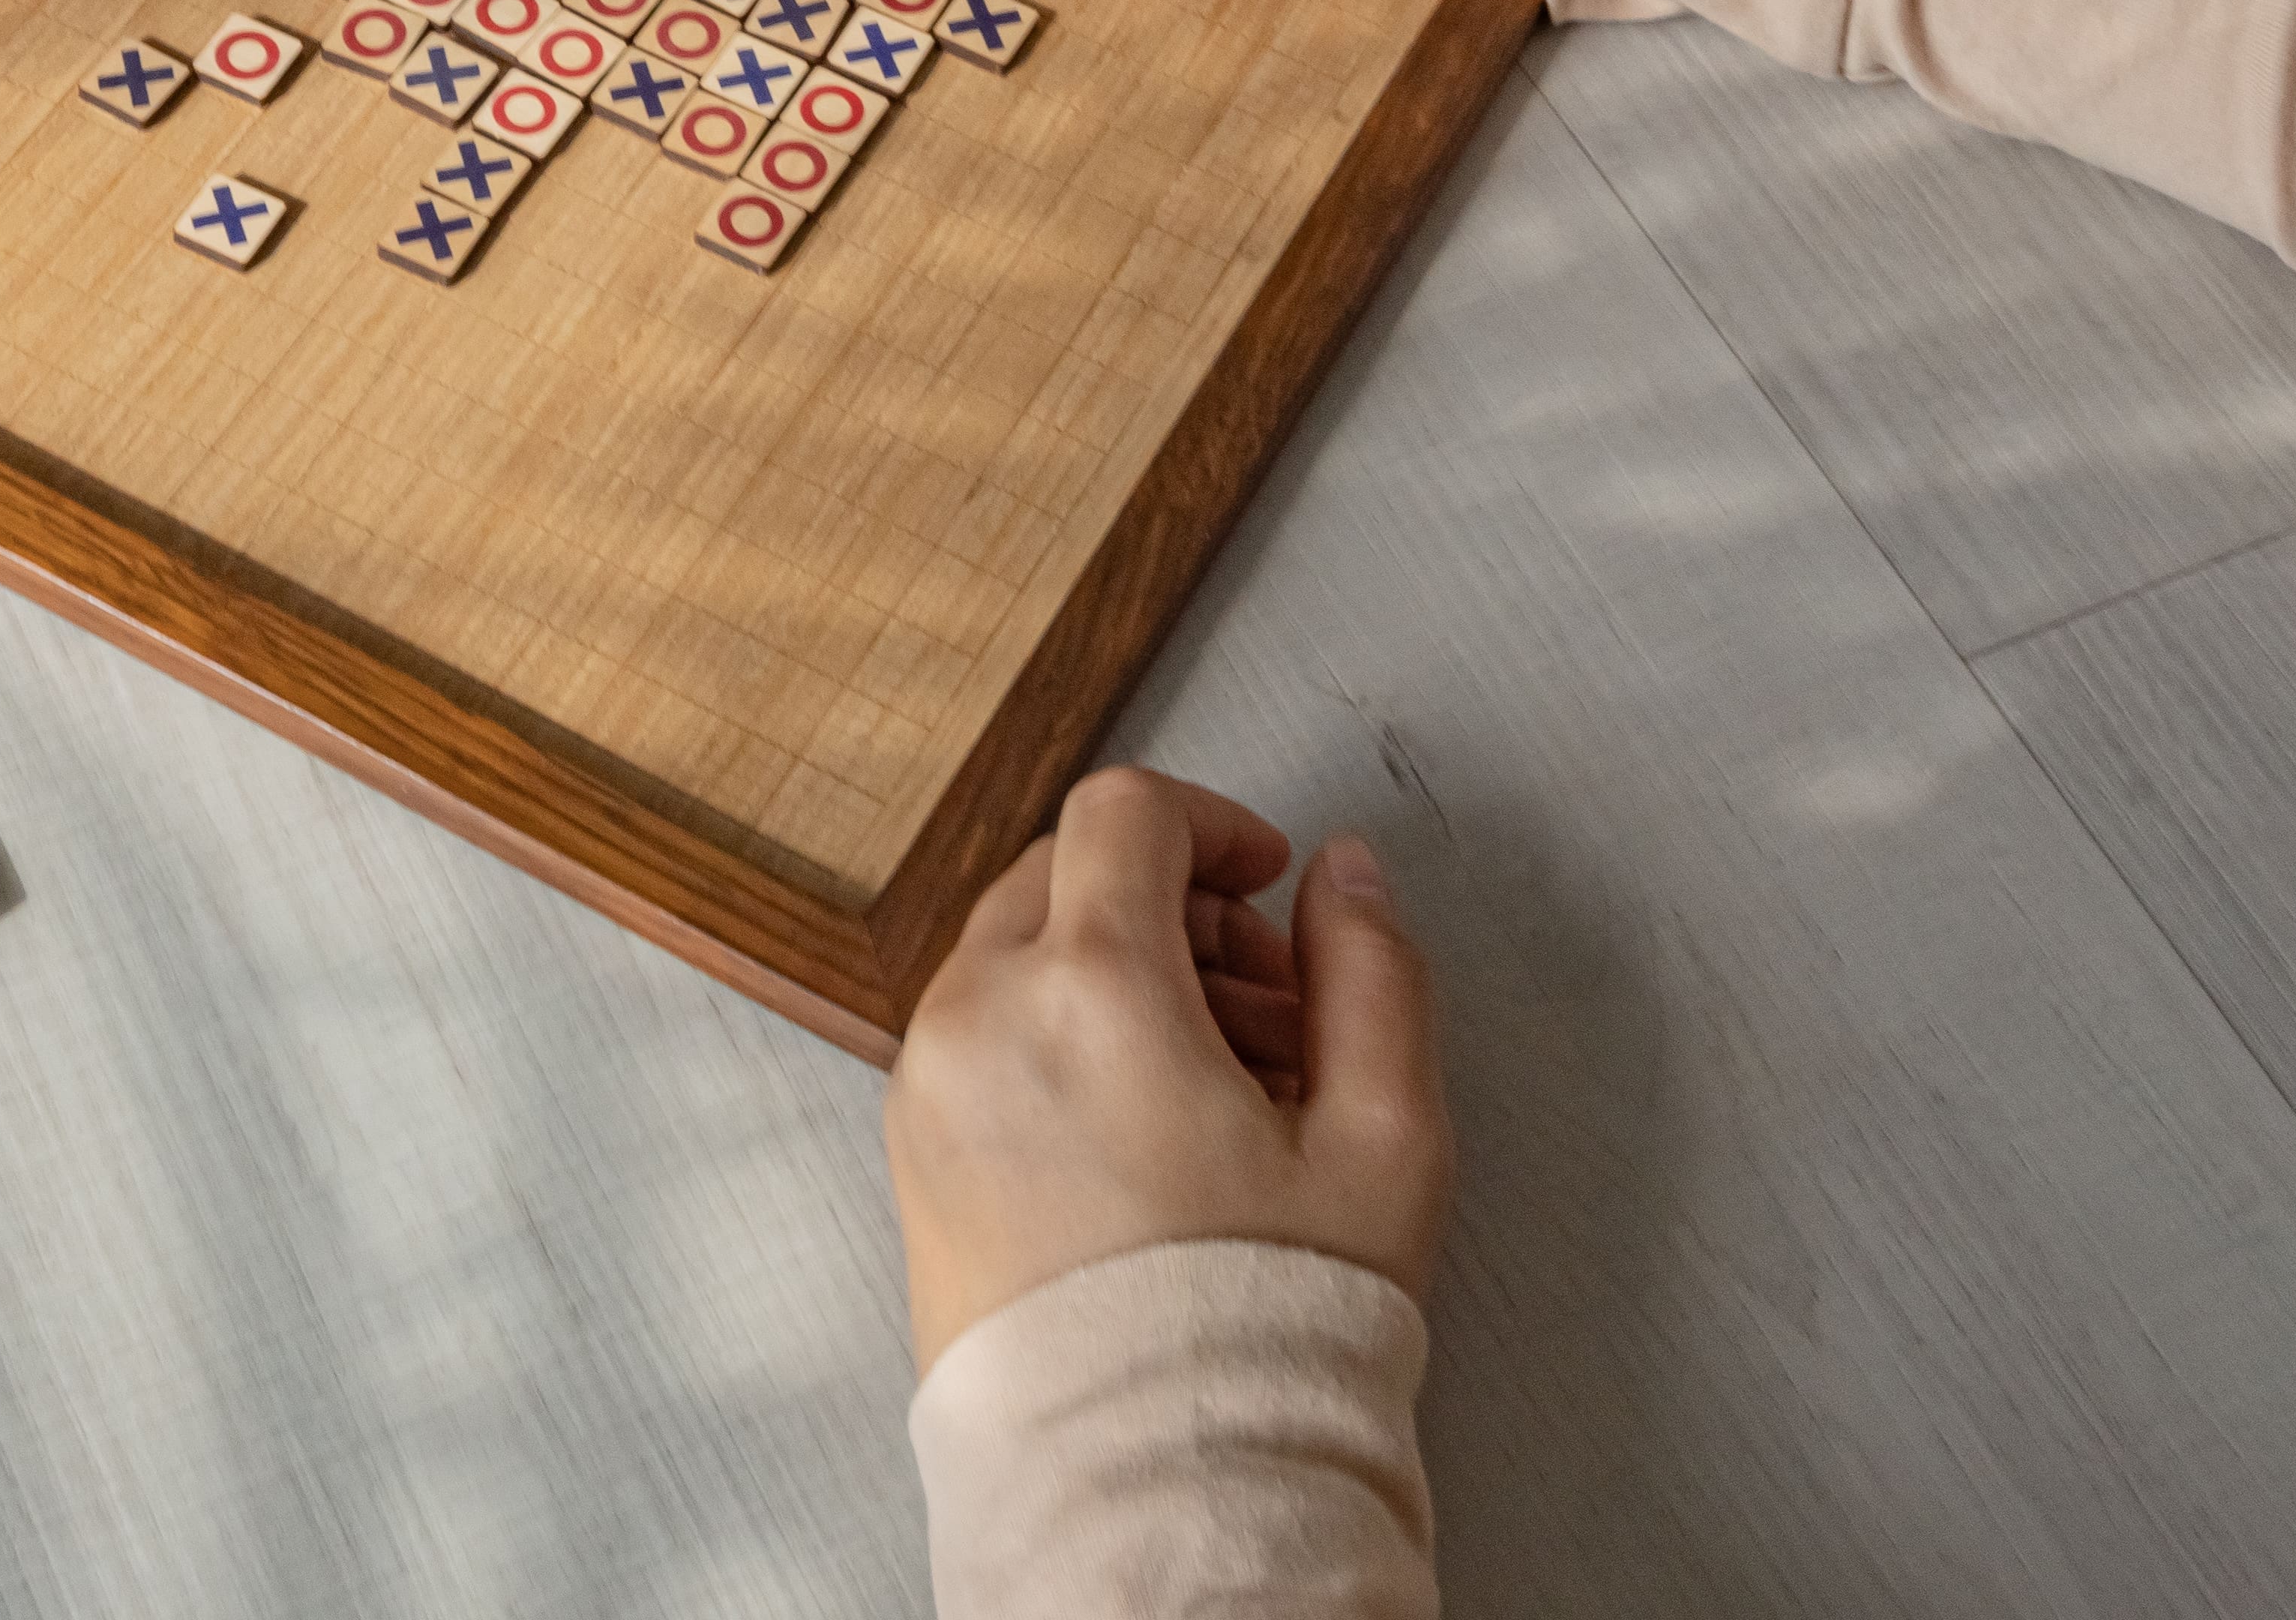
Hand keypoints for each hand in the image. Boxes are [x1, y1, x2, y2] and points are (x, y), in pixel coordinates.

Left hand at [885, 769, 1449, 1375]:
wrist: (1152, 1481)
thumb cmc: (1263, 1325)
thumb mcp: (1384, 1137)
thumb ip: (1374, 970)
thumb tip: (1345, 875)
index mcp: (1088, 985)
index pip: (1124, 814)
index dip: (1214, 826)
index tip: (1268, 883)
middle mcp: (979, 1015)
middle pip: (1063, 874)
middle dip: (1172, 908)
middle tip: (1266, 1007)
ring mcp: (928, 1085)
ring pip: (1016, 952)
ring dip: (1115, 972)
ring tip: (1219, 1089)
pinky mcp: (911, 1152)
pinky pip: (978, 1035)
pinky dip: (1056, 1035)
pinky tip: (1145, 1134)